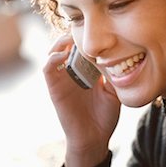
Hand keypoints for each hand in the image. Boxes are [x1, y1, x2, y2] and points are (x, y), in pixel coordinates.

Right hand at [43, 35, 120, 166]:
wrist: (93, 138)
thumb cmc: (105, 117)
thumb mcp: (114, 91)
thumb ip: (113, 74)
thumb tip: (117, 55)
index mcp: (88, 70)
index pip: (84, 46)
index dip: (89, 36)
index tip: (99, 29)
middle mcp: (74, 71)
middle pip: (68, 43)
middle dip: (75, 34)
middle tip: (85, 29)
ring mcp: (63, 78)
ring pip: (55, 50)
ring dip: (62, 42)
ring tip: (73, 38)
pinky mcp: (54, 87)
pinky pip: (48, 68)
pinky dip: (53, 57)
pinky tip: (65, 55)